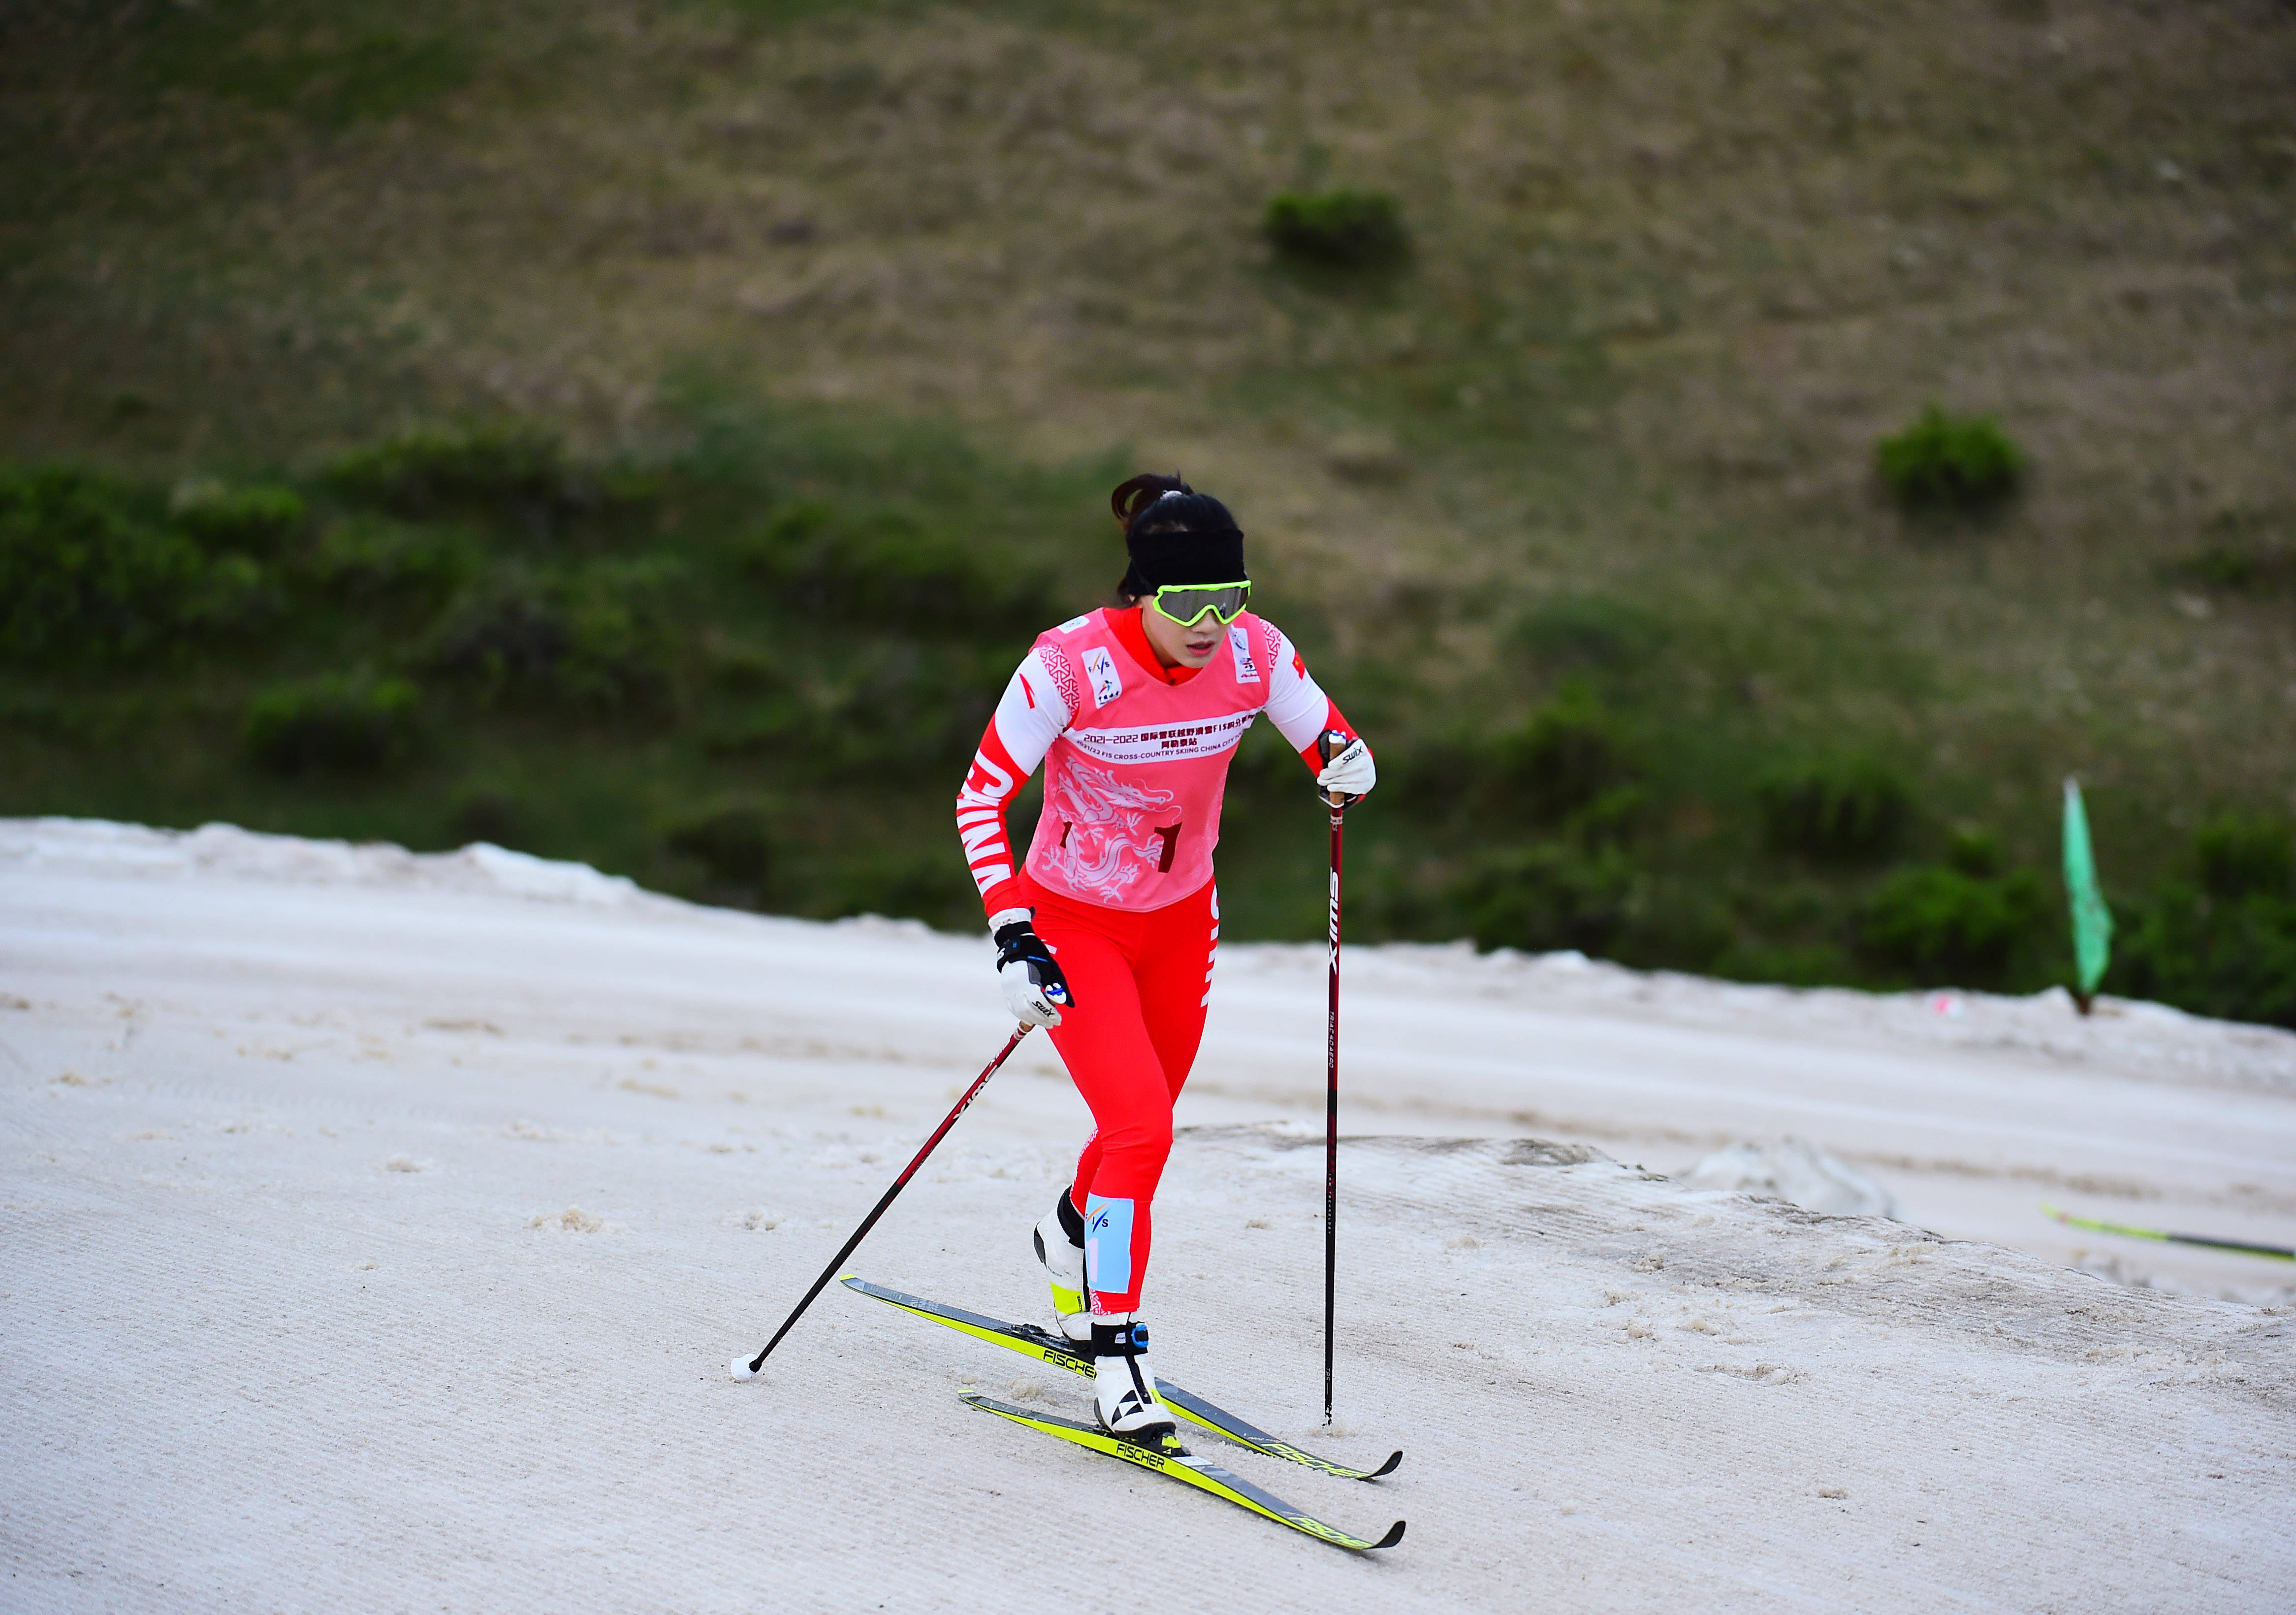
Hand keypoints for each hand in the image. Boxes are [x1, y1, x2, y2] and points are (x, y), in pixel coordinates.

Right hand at [990, 908, 1072, 1027]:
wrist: (1018, 945)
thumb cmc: (1039, 956)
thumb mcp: (1051, 970)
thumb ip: (1059, 988)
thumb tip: (1069, 1004)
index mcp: (1028, 978)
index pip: (1038, 1002)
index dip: (1049, 1012)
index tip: (1058, 1018)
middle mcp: (1015, 985)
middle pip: (1028, 1010)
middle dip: (1042, 1019)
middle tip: (1053, 1023)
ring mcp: (1008, 988)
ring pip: (1019, 1011)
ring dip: (1033, 1020)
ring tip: (1044, 1022)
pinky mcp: (1005, 990)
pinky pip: (1013, 1008)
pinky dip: (1023, 1015)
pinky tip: (1032, 1017)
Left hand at [1315, 736, 1375, 803]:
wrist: (1356, 770)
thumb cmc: (1343, 759)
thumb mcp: (1339, 751)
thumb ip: (1334, 747)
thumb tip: (1330, 740)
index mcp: (1361, 748)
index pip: (1354, 751)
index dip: (1343, 759)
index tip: (1330, 765)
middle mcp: (1368, 760)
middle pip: (1354, 766)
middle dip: (1336, 772)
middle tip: (1322, 774)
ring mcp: (1369, 773)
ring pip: (1354, 778)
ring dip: (1336, 780)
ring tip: (1322, 781)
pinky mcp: (1367, 785)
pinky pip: (1354, 787)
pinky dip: (1341, 787)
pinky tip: (1330, 787)